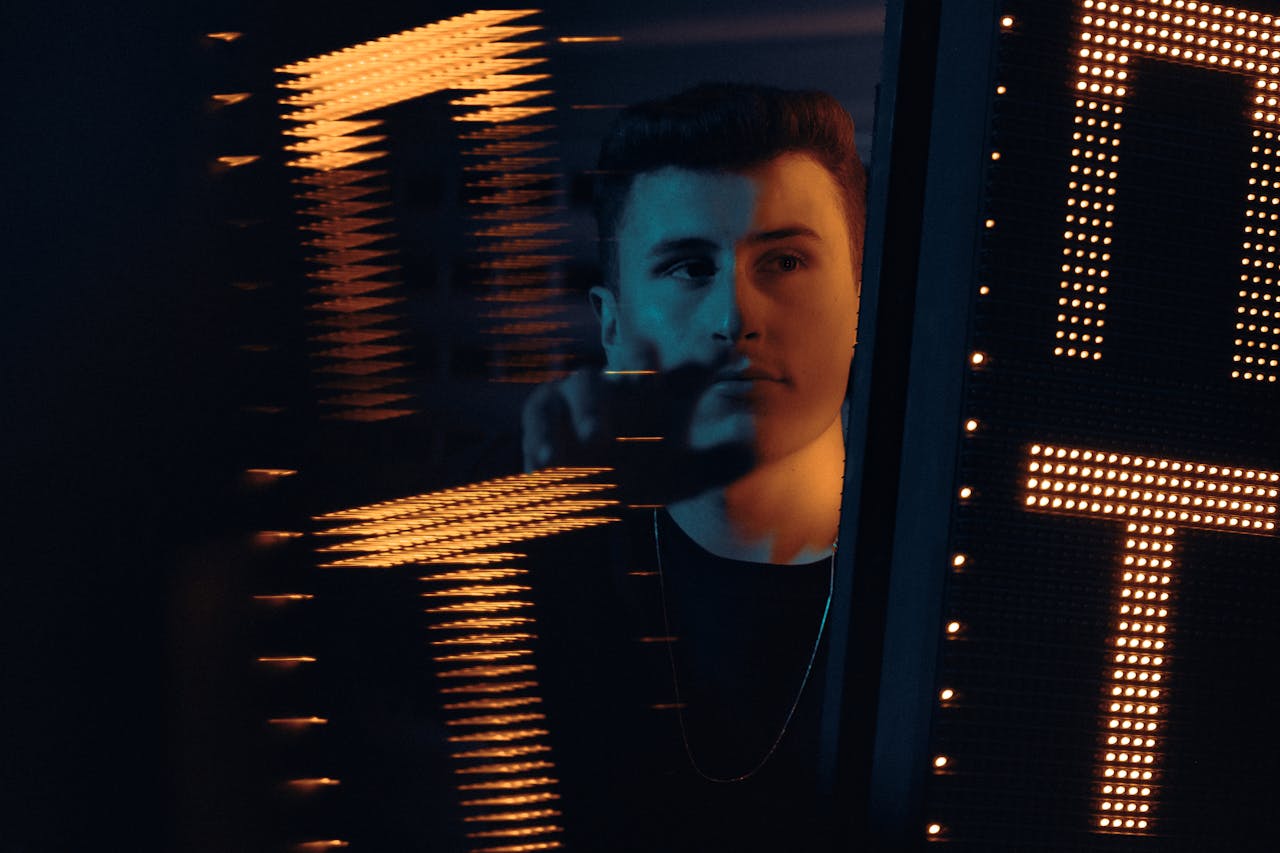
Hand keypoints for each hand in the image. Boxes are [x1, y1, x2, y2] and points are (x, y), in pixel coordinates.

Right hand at [521, 363, 754, 503]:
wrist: (598, 503)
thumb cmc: (648, 478)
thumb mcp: (691, 478)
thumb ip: (725, 462)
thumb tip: (751, 443)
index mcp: (668, 394)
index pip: (694, 368)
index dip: (710, 358)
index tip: (726, 356)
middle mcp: (629, 387)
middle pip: (634, 356)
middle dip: (639, 360)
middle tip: (646, 381)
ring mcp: (586, 398)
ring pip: (582, 381)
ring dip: (587, 405)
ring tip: (595, 437)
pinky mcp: (547, 414)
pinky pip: (540, 411)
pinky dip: (540, 434)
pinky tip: (546, 464)